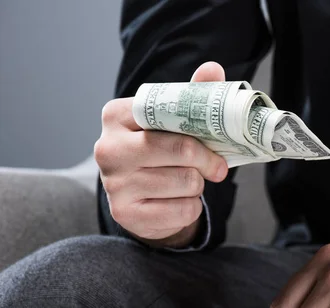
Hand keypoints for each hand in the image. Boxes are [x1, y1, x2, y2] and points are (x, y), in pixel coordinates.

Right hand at [94, 62, 228, 246]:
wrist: (140, 200)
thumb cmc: (160, 153)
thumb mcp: (172, 122)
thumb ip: (191, 96)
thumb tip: (213, 69)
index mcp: (117, 115)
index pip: (167, 115)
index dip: (198, 128)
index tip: (217, 140)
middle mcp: (108, 148)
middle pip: (180, 150)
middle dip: (207, 160)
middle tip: (218, 167)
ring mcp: (113, 184)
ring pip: (185, 182)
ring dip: (198, 185)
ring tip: (188, 182)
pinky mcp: (125, 213)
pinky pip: (182, 210)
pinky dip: (191, 208)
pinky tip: (179, 202)